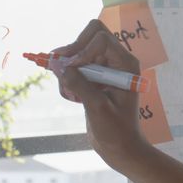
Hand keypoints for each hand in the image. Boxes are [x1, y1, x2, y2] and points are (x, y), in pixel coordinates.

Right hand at [54, 19, 147, 170]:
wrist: (120, 147)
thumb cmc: (116, 130)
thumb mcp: (97, 107)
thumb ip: (79, 84)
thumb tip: (58, 65)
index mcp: (125, 64)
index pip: (101, 39)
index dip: (83, 50)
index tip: (72, 69)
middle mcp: (117, 61)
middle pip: (91, 35)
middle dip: (72, 50)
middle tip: (57, 65)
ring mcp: (106, 68)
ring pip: (80, 50)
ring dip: (68, 67)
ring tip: (69, 92)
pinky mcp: (95, 77)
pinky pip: (76, 66)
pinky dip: (68, 77)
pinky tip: (71, 97)